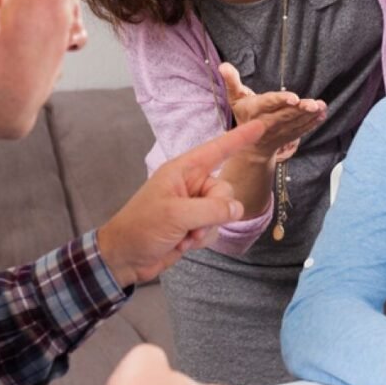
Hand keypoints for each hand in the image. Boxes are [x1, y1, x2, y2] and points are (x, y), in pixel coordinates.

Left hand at [97, 121, 264, 287]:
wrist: (125, 259)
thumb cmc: (141, 228)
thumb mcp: (176, 215)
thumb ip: (211, 209)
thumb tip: (237, 209)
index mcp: (183, 171)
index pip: (218, 150)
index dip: (240, 138)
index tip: (260, 125)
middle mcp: (191, 185)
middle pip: (225, 191)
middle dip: (214, 212)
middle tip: (191, 226)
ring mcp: (194, 206)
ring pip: (223, 213)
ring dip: (206, 229)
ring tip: (183, 237)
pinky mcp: (195, 225)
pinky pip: (215, 228)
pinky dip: (202, 239)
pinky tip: (183, 244)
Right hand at [220, 62, 325, 161]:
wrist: (249, 146)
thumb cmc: (244, 115)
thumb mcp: (235, 98)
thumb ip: (231, 81)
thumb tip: (223, 65)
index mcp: (255, 110)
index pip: (269, 104)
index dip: (281, 100)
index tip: (294, 98)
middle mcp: (267, 122)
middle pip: (286, 115)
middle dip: (300, 109)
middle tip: (314, 104)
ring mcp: (279, 131)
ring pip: (296, 123)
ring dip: (310, 115)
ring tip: (321, 106)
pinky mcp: (288, 136)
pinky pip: (301, 130)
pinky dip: (312, 123)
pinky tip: (322, 115)